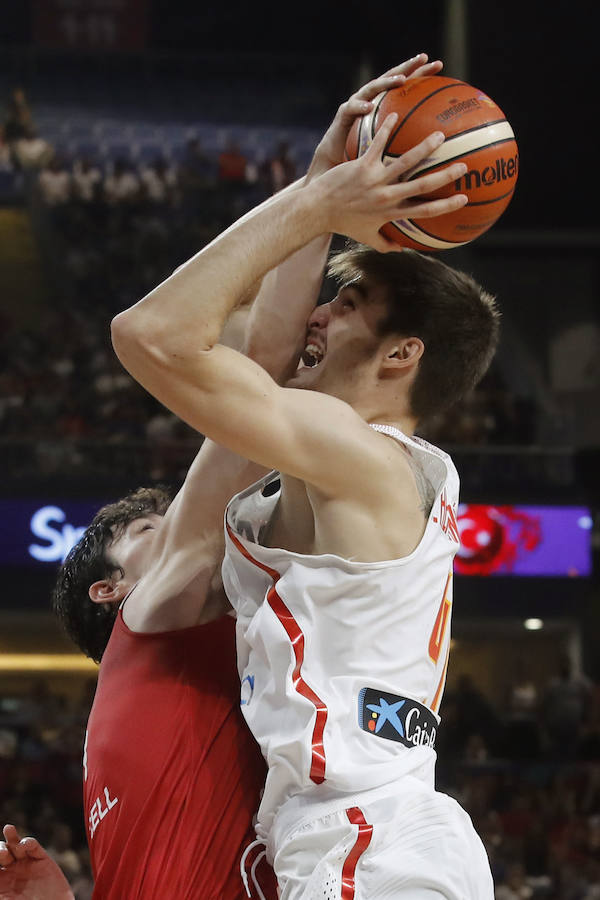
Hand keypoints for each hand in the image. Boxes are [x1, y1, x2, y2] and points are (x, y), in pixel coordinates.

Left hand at [0, 825, 73, 899]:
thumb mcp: (5, 899)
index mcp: (1, 883)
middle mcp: (12, 871)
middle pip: (2, 852)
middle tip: (2, 855)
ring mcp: (27, 864)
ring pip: (16, 845)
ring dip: (11, 837)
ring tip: (8, 830)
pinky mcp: (42, 861)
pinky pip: (34, 847)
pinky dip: (28, 842)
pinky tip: (23, 844)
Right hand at [307, 53, 443, 178]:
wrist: (336, 164)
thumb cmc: (366, 158)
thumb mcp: (390, 151)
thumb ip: (407, 145)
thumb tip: (433, 152)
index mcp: (384, 106)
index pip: (405, 86)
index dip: (421, 74)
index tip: (440, 65)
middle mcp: (372, 100)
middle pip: (391, 78)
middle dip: (407, 67)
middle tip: (423, 58)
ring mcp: (356, 105)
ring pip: (372, 87)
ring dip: (386, 82)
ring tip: (400, 80)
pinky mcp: (342, 116)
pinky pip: (351, 109)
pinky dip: (359, 107)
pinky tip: (368, 107)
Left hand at [312, 114, 467, 251]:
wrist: (318, 210)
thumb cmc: (343, 224)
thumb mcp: (366, 237)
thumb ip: (386, 244)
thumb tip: (402, 248)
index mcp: (390, 214)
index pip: (424, 212)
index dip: (446, 207)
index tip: (464, 198)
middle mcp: (386, 197)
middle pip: (422, 186)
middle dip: (444, 176)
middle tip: (463, 165)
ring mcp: (374, 180)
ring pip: (404, 162)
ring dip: (423, 148)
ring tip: (439, 134)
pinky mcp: (361, 166)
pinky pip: (377, 144)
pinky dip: (387, 129)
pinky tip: (396, 113)